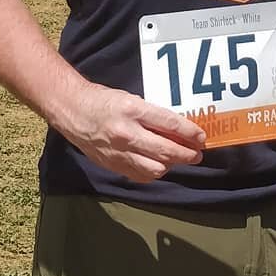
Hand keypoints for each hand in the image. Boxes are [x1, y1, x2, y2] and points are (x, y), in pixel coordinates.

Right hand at [62, 83, 205, 182]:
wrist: (74, 112)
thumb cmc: (105, 101)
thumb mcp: (132, 99)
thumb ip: (153, 115)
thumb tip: (178, 128)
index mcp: (134, 111)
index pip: (169, 124)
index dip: (189, 133)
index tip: (201, 137)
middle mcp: (127, 133)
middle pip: (166, 151)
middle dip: (187, 154)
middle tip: (197, 153)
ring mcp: (120, 152)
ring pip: (155, 169)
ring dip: (172, 165)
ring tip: (180, 159)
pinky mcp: (113, 165)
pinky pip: (140, 175)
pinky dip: (154, 172)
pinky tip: (159, 165)